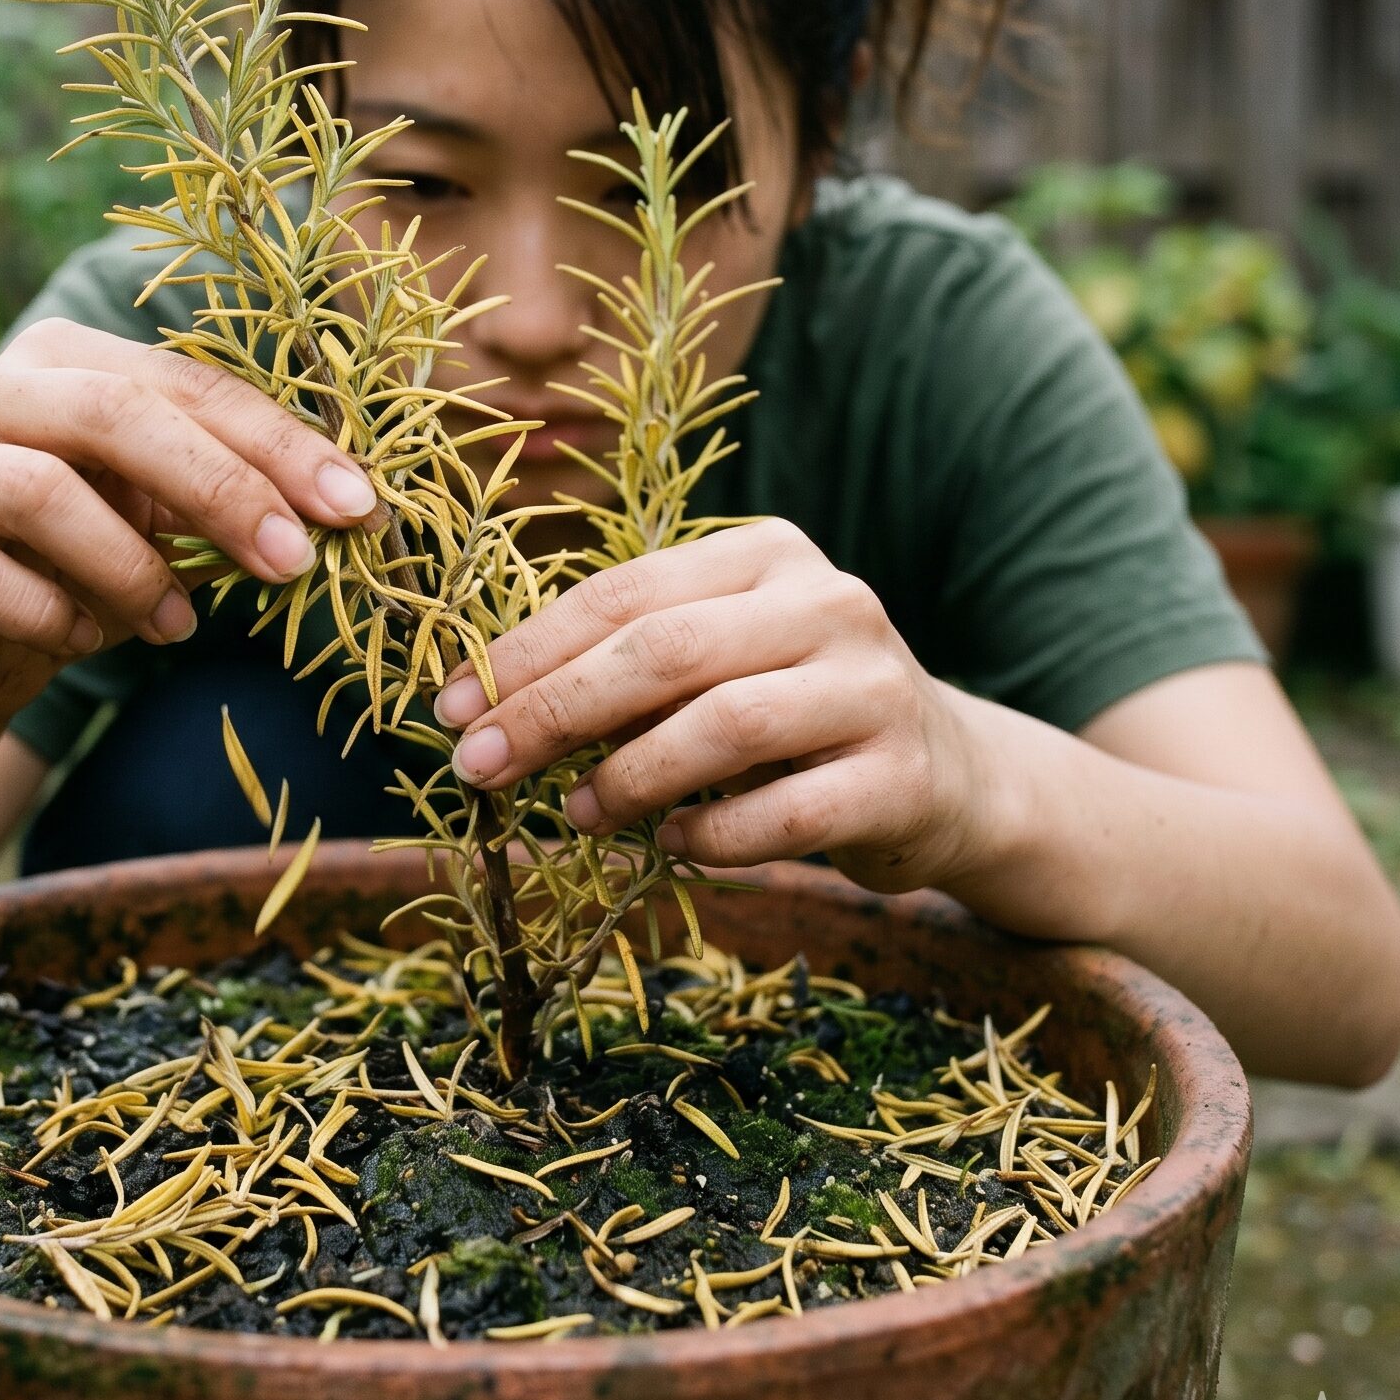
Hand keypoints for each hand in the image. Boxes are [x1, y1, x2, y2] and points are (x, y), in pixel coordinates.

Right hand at [0, 319, 379, 730]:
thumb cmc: (80, 564)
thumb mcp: (160, 517)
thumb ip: (227, 491)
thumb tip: (345, 506)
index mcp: (61, 357)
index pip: (184, 382)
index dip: (275, 442)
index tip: (354, 505)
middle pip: (115, 415)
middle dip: (220, 489)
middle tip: (291, 563)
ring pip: (42, 493)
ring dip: (132, 569)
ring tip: (179, 626)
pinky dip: (48, 615)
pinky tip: (81, 641)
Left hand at [432, 519, 997, 893]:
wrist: (951, 777)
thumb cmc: (794, 715)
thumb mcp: (718, 664)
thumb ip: (628, 668)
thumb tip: (484, 708)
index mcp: (767, 553)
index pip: (623, 591)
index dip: (526, 651)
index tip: (448, 707)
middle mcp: (829, 602)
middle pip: (663, 650)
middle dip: (551, 711)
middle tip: (479, 766)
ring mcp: (873, 686)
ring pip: (724, 724)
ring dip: (627, 776)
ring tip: (575, 813)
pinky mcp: (902, 776)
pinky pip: (784, 813)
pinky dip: (709, 836)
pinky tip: (669, 845)